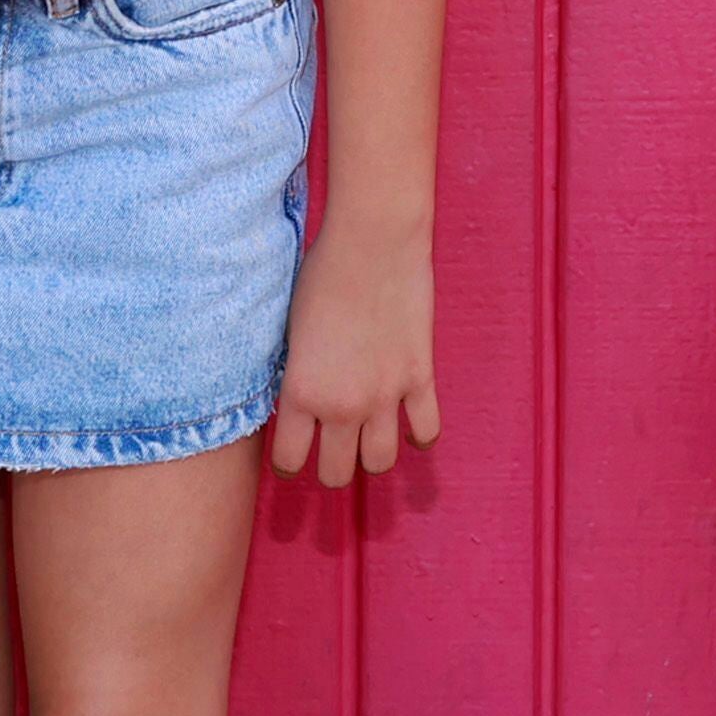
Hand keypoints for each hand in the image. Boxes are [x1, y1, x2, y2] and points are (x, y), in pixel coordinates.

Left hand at [269, 216, 440, 486]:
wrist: (373, 240)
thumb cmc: (322, 272)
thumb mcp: (291, 330)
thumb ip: (297, 373)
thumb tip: (301, 401)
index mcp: (302, 392)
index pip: (289, 462)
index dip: (289, 462)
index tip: (293, 454)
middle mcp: (342, 405)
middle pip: (336, 475)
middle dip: (331, 467)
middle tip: (331, 448)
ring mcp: (386, 395)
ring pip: (380, 464)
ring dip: (372, 456)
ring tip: (368, 438)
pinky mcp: (420, 377)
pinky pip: (426, 431)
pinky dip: (418, 436)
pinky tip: (409, 423)